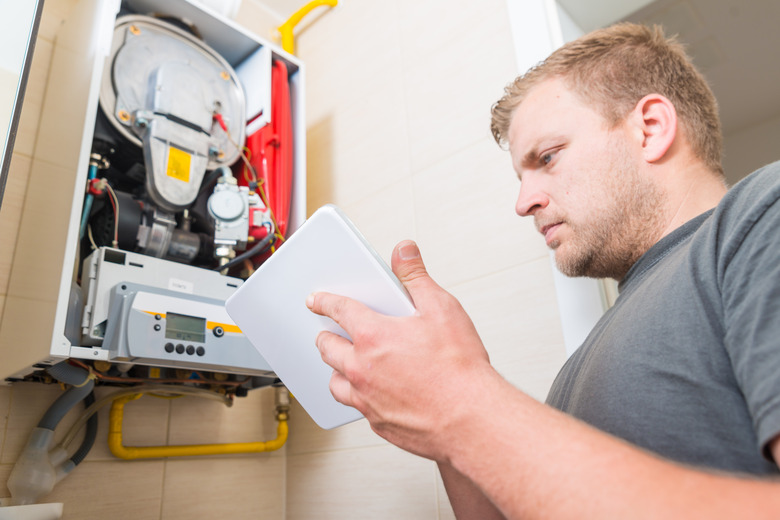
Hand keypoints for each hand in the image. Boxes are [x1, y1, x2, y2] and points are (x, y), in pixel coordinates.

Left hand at [306, 240, 494, 460]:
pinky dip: (358, 396)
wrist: (471, 419)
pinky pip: (356, 406)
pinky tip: (371, 393)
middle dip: (326, 336)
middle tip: (329, 332)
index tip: (316, 301)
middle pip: (328, 348)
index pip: (339, 310)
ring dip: (336, 370)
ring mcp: (366, 398)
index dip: (324, 302)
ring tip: (346, 364)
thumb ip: (417, 277)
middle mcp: (362, 368)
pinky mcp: (377, 421)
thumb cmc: (459, 368)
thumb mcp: (442, 309)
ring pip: (335, 382)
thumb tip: (404, 250)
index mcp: (373, 335)